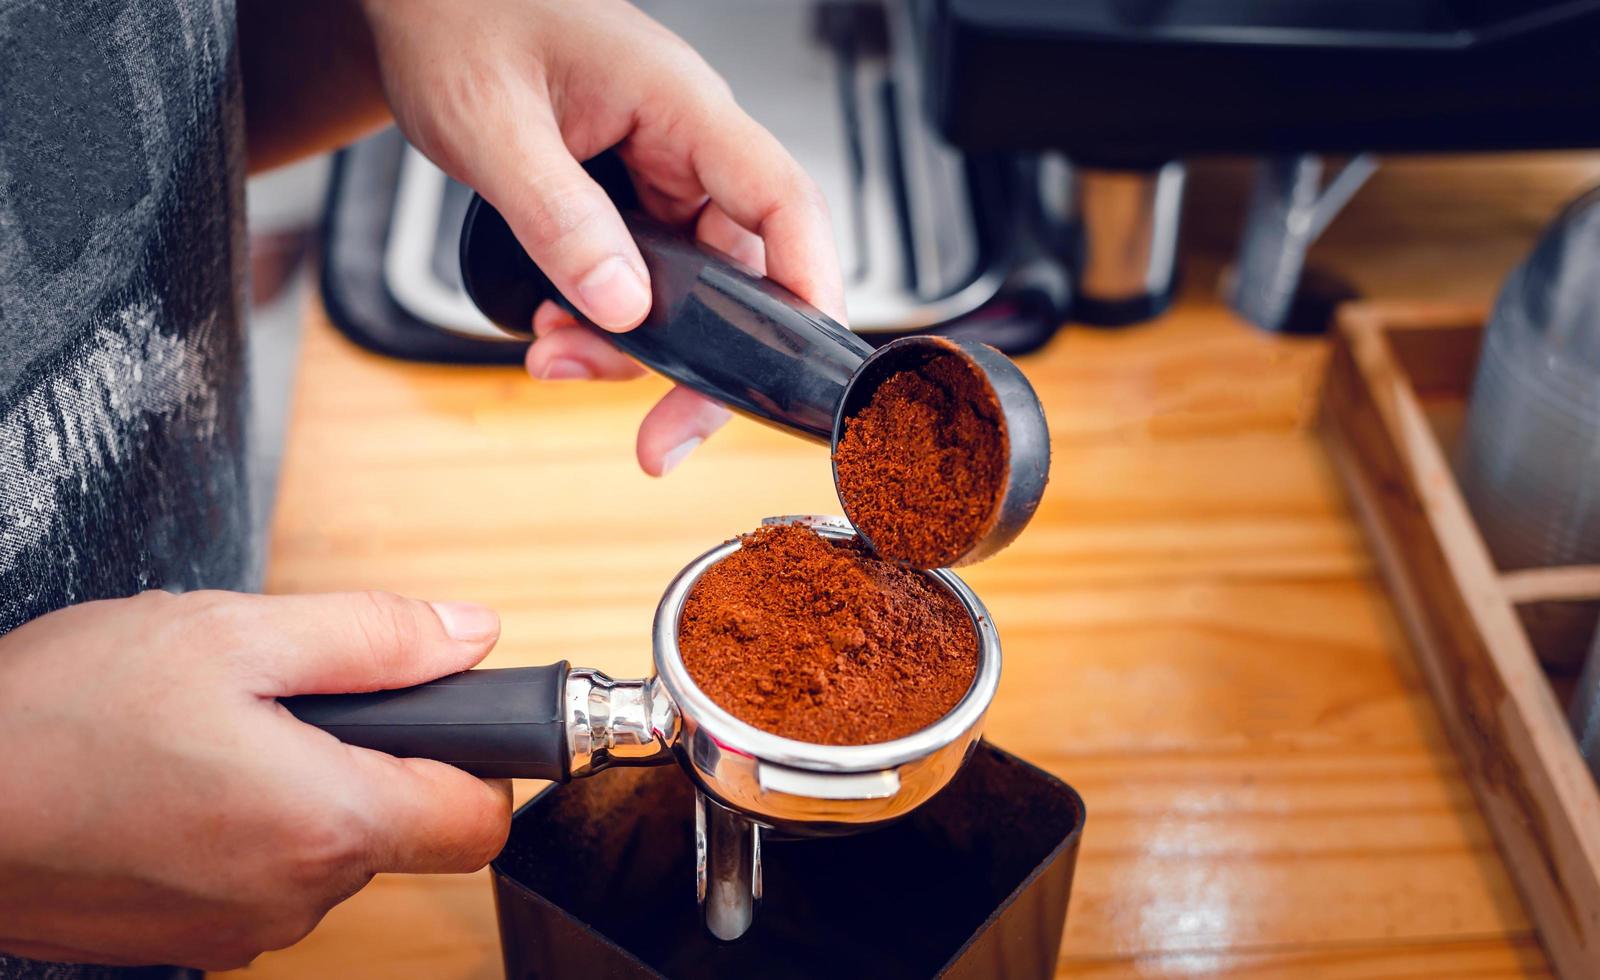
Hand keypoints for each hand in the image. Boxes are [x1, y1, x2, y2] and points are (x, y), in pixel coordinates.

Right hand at [0, 590, 509, 968]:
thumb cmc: (56, 720)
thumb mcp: (230, 635)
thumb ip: (371, 635)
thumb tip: (470, 634)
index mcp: (327, 823)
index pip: (480, 821)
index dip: (480, 759)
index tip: (450, 717)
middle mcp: (295, 896)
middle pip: (401, 830)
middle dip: (369, 760)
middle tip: (286, 701)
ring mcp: (237, 929)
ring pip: (327, 851)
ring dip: (299, 789)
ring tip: (212, 736)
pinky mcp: (186, 939)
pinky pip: (259, 876)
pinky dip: (242, 826)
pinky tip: (177, 780)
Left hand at [359, 0, 845, 474]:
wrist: (422, 1)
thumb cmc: (457, 21)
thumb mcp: (491, 127)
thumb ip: (557, 217)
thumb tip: (624, 304)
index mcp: (678, 105)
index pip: (782, 198)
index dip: (810, 284)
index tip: (803, 363)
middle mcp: (687, 143)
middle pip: (741, 272)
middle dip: (701, 363)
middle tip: (661, 438)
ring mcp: (662, 171)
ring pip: (689, 288)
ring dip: (630, 345)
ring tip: (555, 355)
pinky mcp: (632, 196)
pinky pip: (645, 276)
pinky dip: (605, 317)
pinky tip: (555, 326)